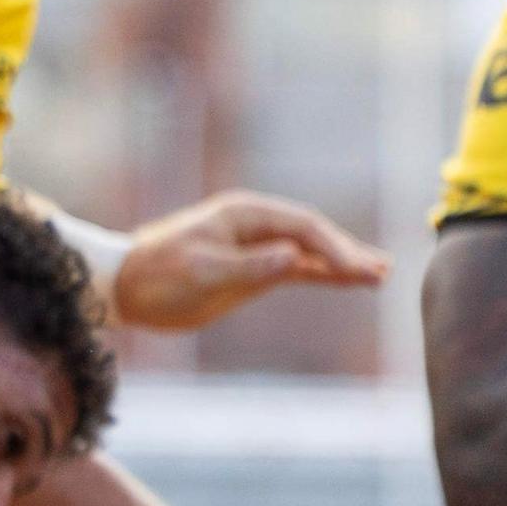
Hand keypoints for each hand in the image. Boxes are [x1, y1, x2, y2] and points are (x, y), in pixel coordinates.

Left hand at [113, 193, 389, 330]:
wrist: (124, 289)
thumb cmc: (157, 277)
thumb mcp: (202, 272)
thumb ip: (251, 266)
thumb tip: (297, 257)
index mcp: (245, 215)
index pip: (303, 227)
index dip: (333, 247)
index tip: (355, 271)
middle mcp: (257, 226)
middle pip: (315, 235)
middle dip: (349, 252)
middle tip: (382, 271)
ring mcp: (258, 246)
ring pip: (312, 251)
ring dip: (344, 262)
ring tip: (381, 274)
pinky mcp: (255, 269)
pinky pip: (299, 268)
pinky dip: (325, 274)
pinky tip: (349, 281)